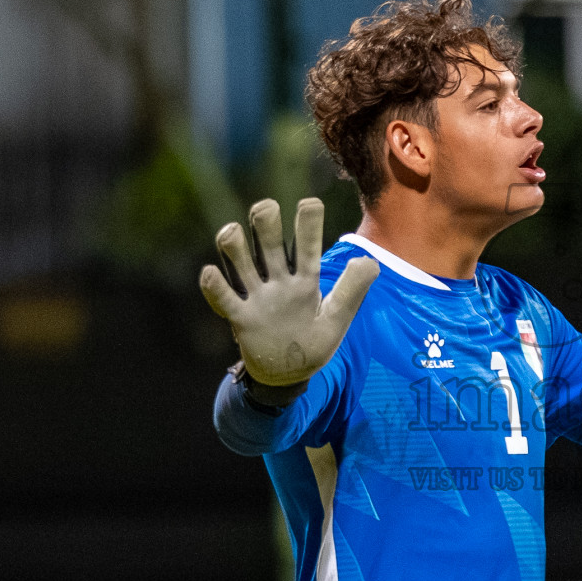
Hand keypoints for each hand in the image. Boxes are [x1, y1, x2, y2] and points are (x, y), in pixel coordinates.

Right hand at [199, 198, 379, 387]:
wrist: (288, 376)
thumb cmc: (314, 342)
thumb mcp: (337, 319)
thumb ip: (352, 290)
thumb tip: (370, 260)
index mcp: (305, 279)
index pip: (307, 244)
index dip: (307, 222)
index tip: (311, 203)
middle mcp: (279, 281)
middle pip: (268, 242)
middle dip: (265, 221)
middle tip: (265, 209)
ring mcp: (257, 297)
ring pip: (240, 261)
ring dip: (234, 245)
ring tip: (232, 234)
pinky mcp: (240, 318)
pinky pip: (223, 298)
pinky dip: (214, 286)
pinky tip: (211, 272)